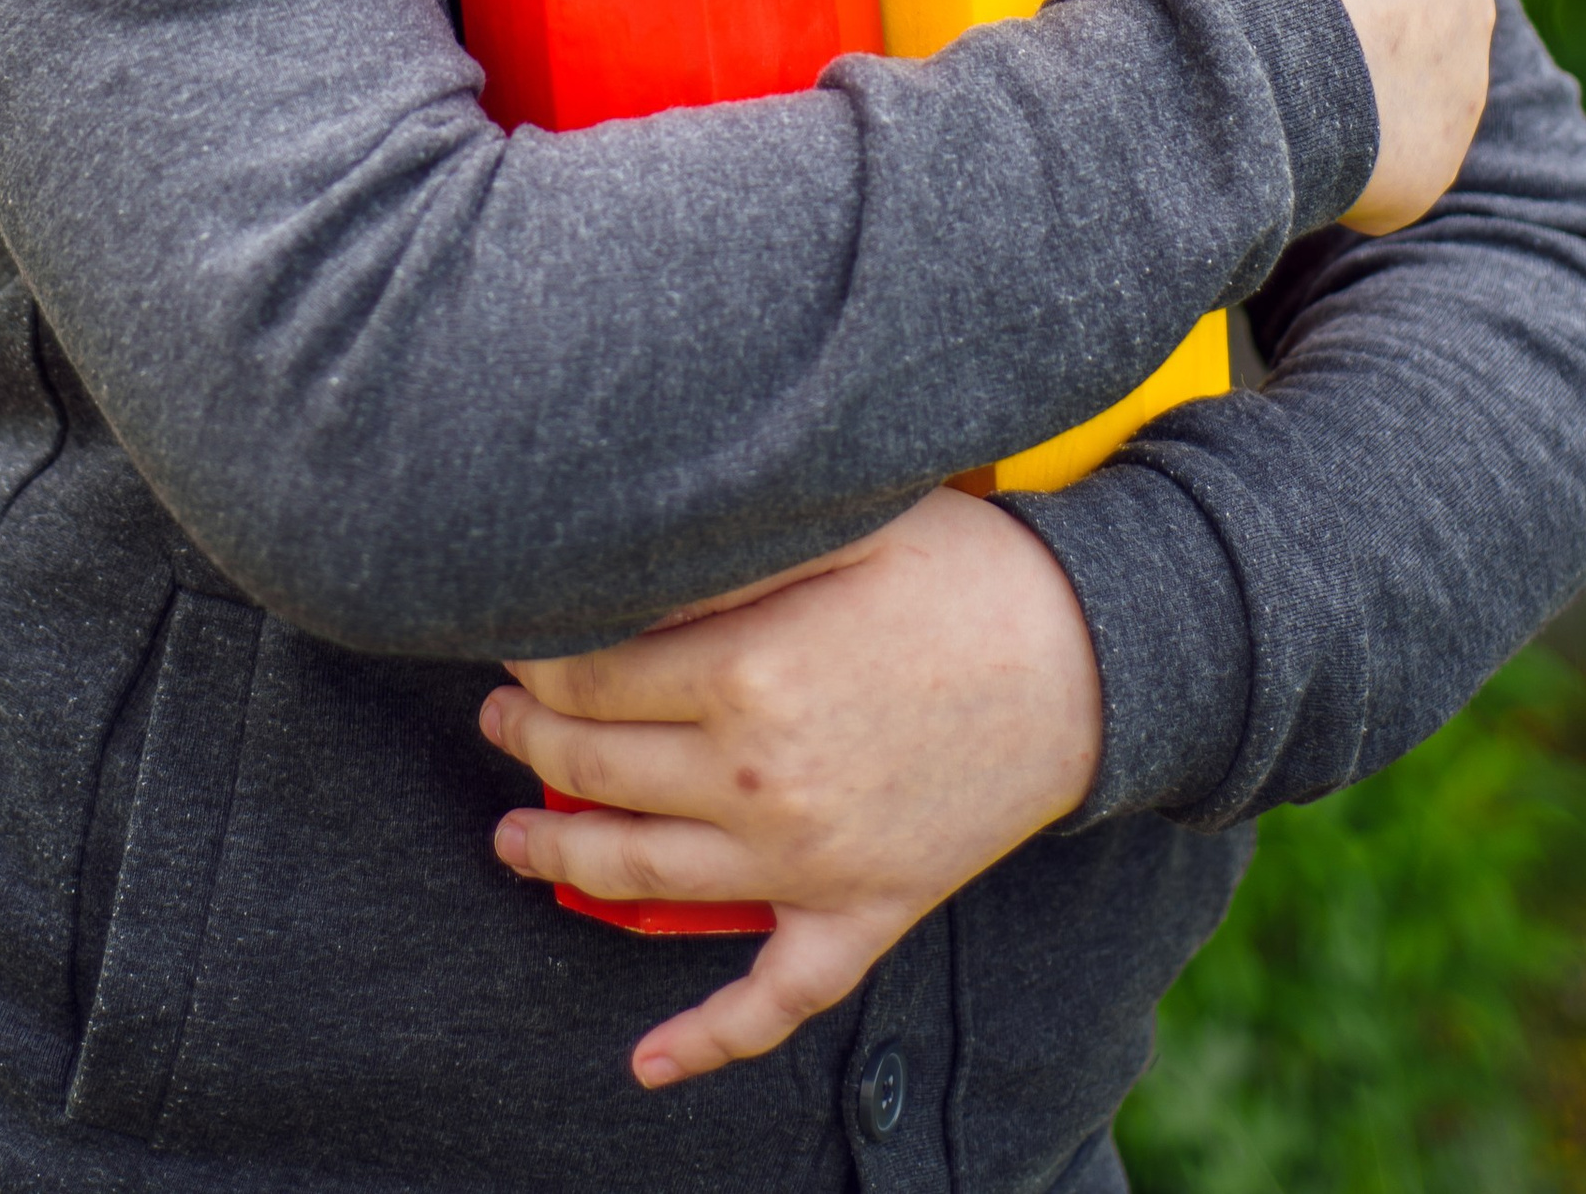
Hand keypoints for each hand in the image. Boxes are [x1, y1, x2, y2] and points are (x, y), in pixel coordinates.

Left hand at [479, 487, 1099, 1087]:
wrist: (1091, 659)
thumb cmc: (962, 566)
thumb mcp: (838, 522)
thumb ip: (726, 546)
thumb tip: (619, 549)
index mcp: (746, 670)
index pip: (586, 678)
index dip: (533, 659)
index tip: (512, 639)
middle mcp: (760, 781)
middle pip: (596, 772)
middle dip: (527, 746)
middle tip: (495, 719)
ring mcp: (808, 863)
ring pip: (643, 879)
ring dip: (560, 863)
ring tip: (512, 840)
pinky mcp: (862, 915)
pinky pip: (772, 1001)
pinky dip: (703, 1041)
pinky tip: (645, 1063)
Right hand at [1199, 0, 1493, 231]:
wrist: (1254, 47)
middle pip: (1397, 7)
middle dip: (1343, 17)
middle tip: (1269, 29)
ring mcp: (1462, 83)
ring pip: (1398, 84)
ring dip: (1349, 86)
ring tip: (1278, 87)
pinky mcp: (1437, 158)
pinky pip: (1387, 155)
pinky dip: (1345, 152)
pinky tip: (1293, 135)